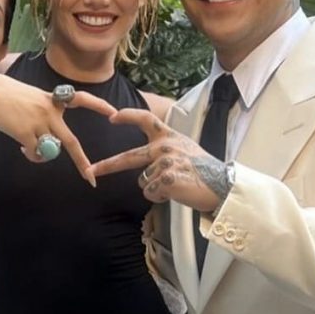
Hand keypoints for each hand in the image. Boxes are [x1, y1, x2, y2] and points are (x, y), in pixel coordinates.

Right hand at [0, 72, 115, 185]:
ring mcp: (39, 123)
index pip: (82, 99)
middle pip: (71, 141)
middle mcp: (50, 112)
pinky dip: (30, 155)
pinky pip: (35, 154)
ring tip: (26, 148)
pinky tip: (21, 148)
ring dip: (41, 154)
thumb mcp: (31, 97)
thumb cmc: (5, 93)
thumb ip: (43, 115)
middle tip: (90, 177)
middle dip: (81, 162)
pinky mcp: (26, 133)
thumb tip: (46, 141)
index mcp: (53, 99)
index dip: (99, 106)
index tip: (114, 113)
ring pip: (50, 151)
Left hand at [88, 107, 230, 209]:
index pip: (145, 119)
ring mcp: (165, 162)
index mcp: (169, 136)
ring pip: (143, 182)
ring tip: (175, 185)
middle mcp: (165, 146)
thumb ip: (165, 149)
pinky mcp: (166, 179)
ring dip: (155, 188)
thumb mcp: (186, 149)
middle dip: (107, 166)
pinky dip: (160, 197)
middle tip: (91, 171)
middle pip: (128, 157)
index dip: (127, 116)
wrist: (223, 185)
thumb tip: (146, 162)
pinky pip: (150, 193)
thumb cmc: (205, 171)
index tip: (112, 117)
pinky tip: (176, 192)